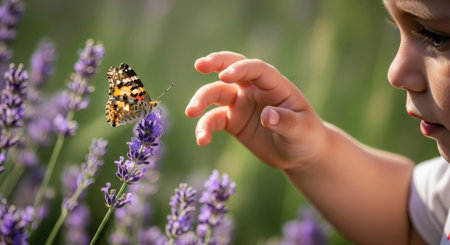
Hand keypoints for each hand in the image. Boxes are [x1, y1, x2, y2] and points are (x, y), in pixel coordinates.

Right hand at [186, 51, 327, 169]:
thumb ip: (286, 122)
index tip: (225, 75)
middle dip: (216, 63)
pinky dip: (204, 128)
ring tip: (190, 112)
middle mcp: (255, 90)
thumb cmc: (306, 137)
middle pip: (232, 69)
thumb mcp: (301, 131)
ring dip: (201, 100)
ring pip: (216, 93)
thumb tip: (267, 116)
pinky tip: (201, 140)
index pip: (257, 69)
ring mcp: (241, 104)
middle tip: (199, 65)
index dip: (240, 68)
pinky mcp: (232, 121)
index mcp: (275, 85)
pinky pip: (213, 120)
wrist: (299, 154)